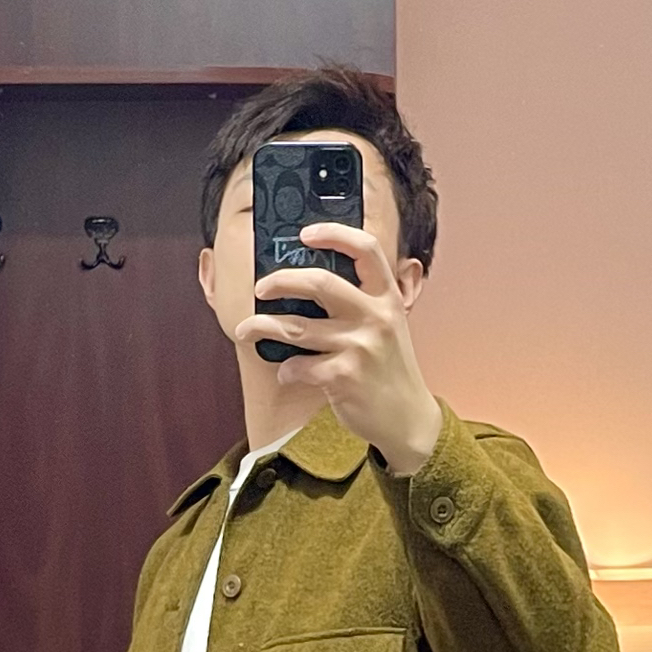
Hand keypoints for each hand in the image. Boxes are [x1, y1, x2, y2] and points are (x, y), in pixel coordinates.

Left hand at [238, 223, 443, 476]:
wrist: (406, 417)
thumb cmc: (388, 369)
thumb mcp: (388, 325)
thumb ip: (362, 302)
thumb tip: (310, 282)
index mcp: (387, 296)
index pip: (365, 249)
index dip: (334, 234)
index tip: (304, 234)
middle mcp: (375, 316)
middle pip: (320, 283)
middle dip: (281, 281)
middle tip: (261, 288)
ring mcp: (360, 346)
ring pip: (297, 328)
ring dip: (263, 326)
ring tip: (244, 329)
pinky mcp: (344, 377)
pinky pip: (299, 367)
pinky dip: (286, 370)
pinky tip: (285, 373)